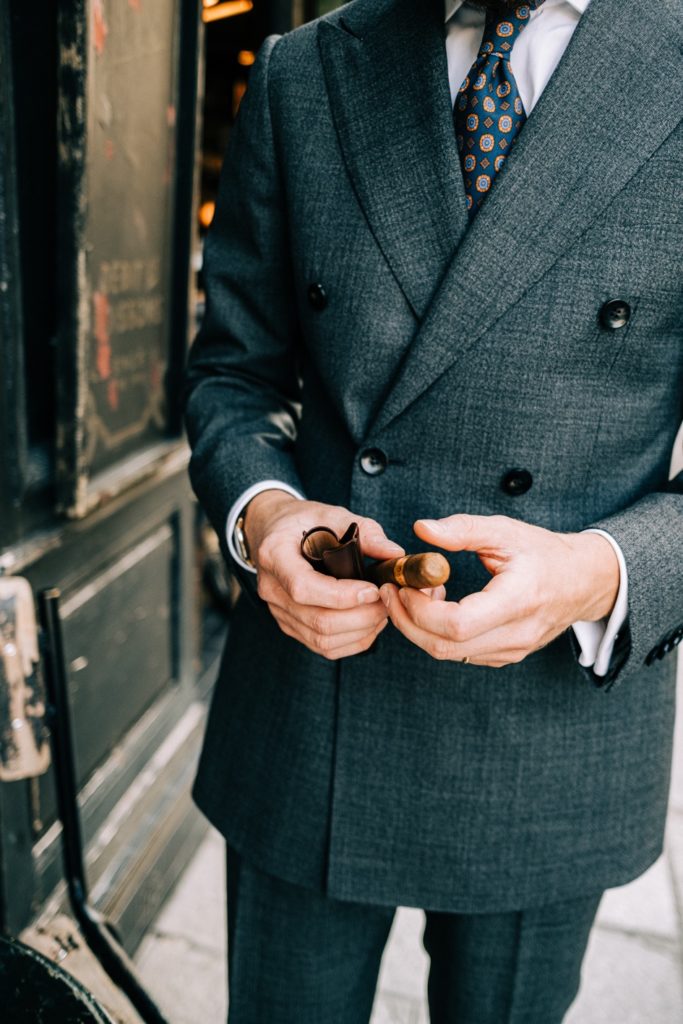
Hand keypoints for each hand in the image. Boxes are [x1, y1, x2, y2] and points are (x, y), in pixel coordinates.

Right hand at [244, 491, 403, 658]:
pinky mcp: (290, 625)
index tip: (373, 589)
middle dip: (360, 617)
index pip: (304, 587)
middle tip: (387, 602)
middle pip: (317, 620)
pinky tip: (370, 624)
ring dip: (360, 631)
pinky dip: (351, 641)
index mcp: (275, 555)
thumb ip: (365, 532)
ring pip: (321, 639)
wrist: (276, 531)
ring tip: (382, 612)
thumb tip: (394, 553)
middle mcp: (271, 588)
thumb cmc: (306, 521)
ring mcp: (278, 611)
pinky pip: (321, 646)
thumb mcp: (333, 514)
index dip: (342, 595)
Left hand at [380, 514, 619, 667]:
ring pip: (448, 655)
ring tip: (418, 593)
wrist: (583, 582)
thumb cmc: (545, 553)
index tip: (405, 584)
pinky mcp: (505, 656)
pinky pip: (460, 655)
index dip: (420, 609)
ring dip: (420, 627)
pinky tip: (438, 606)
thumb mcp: (505, 531)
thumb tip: (422, 528)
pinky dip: (437, 634)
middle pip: (444, 646)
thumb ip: (462, 529)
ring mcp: (511, 651)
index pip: (458, 624)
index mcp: (518, 600)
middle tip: (395, 589)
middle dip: (407, 620)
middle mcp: (516, 634)